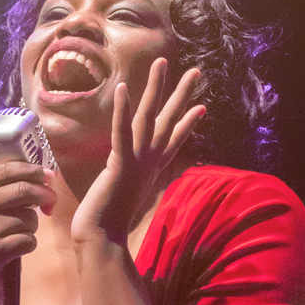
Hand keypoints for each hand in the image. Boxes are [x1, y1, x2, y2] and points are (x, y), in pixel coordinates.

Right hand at [0, 162, 55, 281]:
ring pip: (28, 217)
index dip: (33, 170)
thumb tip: (45, 173)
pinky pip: (28, 239)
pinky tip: (18, 248)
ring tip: (20, 232)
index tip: (49, 175)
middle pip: (22, 189)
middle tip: (50, 203)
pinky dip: (30, 244)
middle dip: (44, 195)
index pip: (7, 169)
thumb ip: (8, 186)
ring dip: (33, 226)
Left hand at [71, 59, 205, 247]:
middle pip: (168, 122)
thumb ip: (126, 184)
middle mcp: (148, 163)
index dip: (188, 123)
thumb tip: (123, 181)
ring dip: (155, 88)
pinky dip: (123, 111)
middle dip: (182, 95)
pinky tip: (124, 88)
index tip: (202, 106)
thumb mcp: (122, 198)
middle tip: (196, 71)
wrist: (102, 241)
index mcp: (150, 170)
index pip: (173, 141)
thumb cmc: (107, 225)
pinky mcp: (120, 165)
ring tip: (161, 62)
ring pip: (149, 118)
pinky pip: (122, 133)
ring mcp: (137, 163)